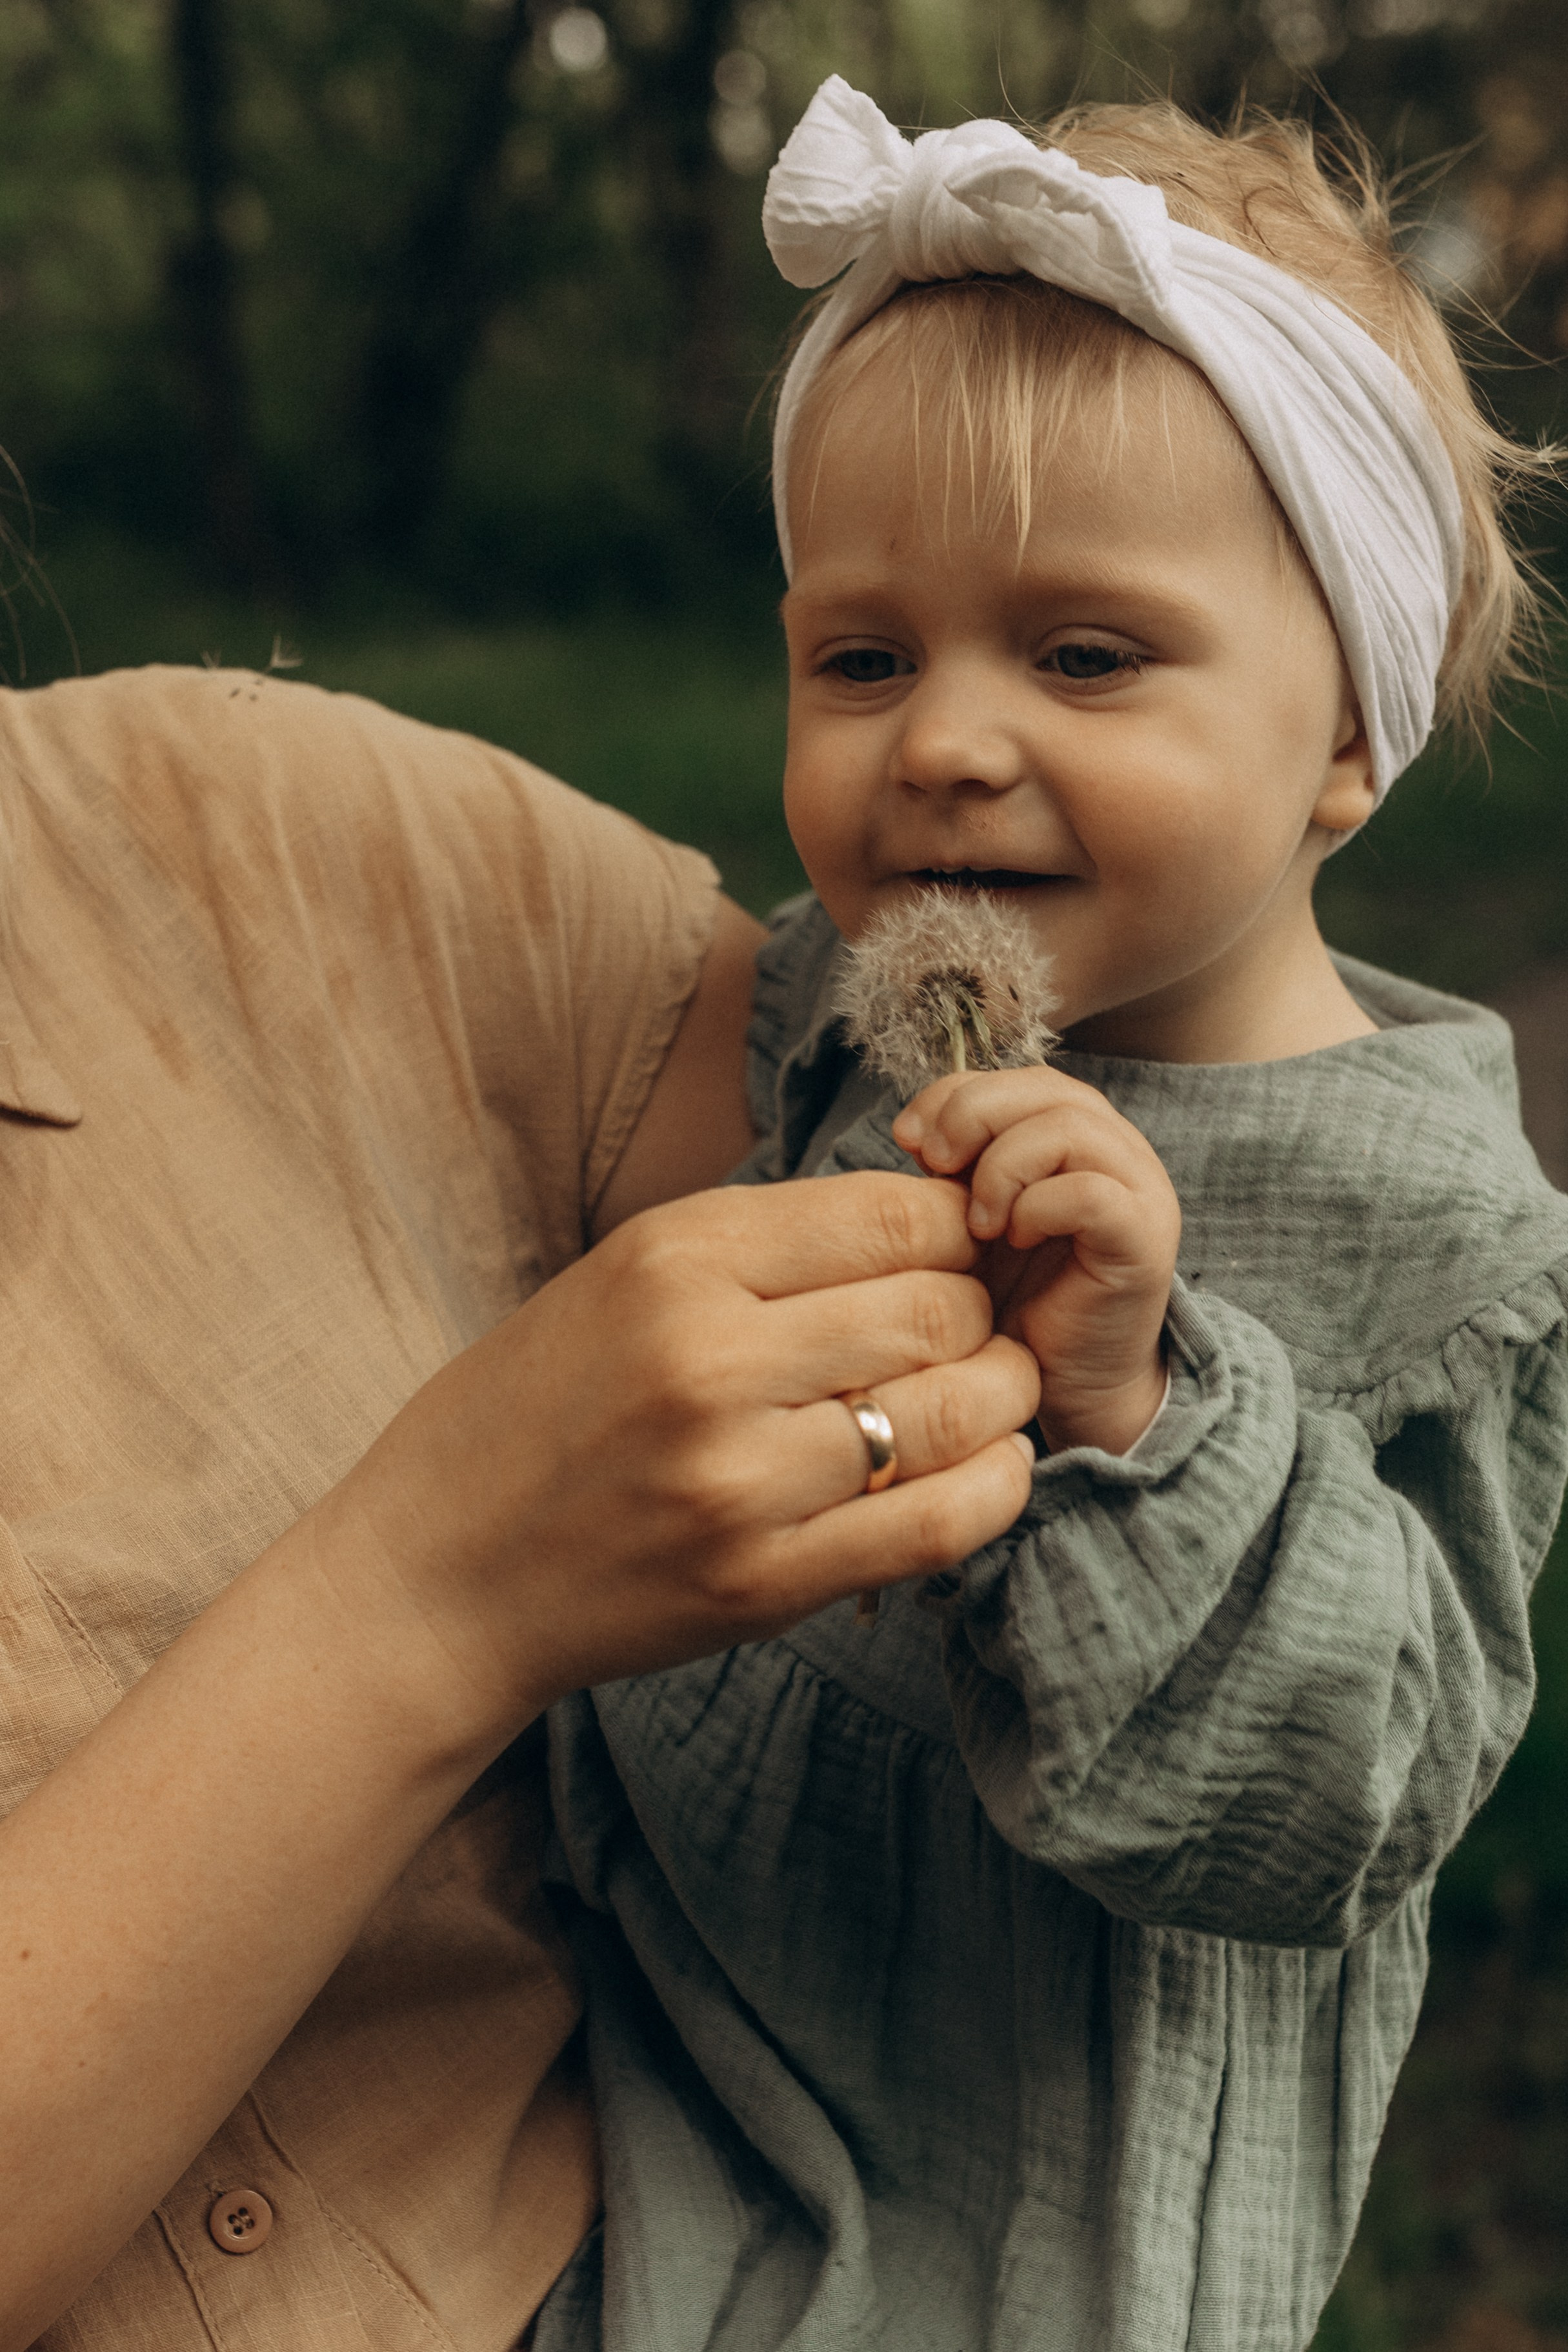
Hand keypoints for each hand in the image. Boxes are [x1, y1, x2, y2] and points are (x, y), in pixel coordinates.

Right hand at [309, 1170, 1040, 1739]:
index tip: (958, 1246)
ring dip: (1004, 1393)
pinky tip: (990, 1465)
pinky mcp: (764, 1582)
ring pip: (958, 1408)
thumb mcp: (619, 1279)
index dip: (956, 1226)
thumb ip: (764, 1249)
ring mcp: (740, 1480)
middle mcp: (710, 1360)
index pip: (892, 1214)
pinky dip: (996, 1487)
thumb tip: (925, 1219)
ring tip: (992, 1389)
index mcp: (673, 1260)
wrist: (435, 1578)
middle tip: (976, 1325)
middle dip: (984, 1309)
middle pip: (939, 1306)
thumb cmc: (532, 1413)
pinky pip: (940, 1523)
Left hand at [892, 1070, 1179, 1455]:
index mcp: (1076, 1133)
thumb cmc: (1014, 1299)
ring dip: (1004, 1166)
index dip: (956, 1093)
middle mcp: (1118, 1149)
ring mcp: (1140, 1191)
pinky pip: (1091, 1192)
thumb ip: (954, 1166)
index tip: (908, 1140)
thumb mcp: (969, 1217)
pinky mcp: (1144, 1240)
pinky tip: (1014, 1239)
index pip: (1017, 1077)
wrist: (1065, 1382)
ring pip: (1070, 1128)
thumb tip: (914, 1130)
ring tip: (978, 1222)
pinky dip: (1038, 1207)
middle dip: (974, 1116)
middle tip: (935, 1166)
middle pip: (1047, 1087)